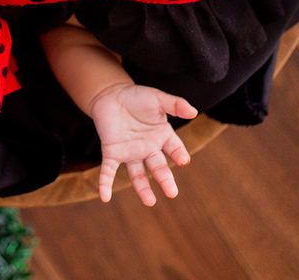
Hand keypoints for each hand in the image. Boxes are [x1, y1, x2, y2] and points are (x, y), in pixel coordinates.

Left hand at [89, 83, 197, 205]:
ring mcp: (130, 153)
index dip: (179, 155)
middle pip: (158, 167)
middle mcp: (148, 148)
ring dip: (142, 188)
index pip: (174, 149)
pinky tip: (105, 197)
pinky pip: (108, 171)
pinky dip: (106, 183)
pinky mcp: (112, 153)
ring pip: (137, 174)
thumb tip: (193, 111)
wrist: (111, 95)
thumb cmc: (136, 97)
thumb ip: (175, 104)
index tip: (183, 161)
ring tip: (150, 202)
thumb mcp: (157, 98)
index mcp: (162, 136)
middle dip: (165, 179)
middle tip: (172, 193)